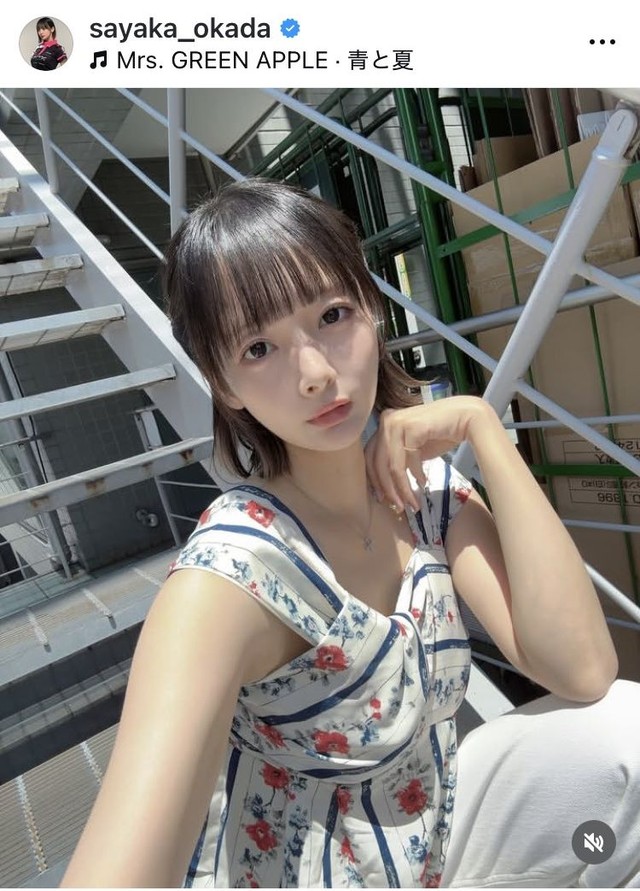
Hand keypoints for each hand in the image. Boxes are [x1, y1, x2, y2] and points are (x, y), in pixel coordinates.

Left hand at [364, 396, 488, 510]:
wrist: (465, 417)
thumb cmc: (440, 433)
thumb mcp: (412, 448)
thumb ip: (398, 458)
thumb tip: (386, 486)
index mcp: (384, 424)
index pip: (370, 457)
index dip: (374, 480)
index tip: (382, 499)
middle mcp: (386, 421)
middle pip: (377, 463)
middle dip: (387, 489)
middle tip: (397, 506)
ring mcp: (397, 422)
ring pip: (392, 465)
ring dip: (402, 488)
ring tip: (412, 502)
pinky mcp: (411, 428)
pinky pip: (409, 460)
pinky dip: (416, 475)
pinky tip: (424, 483)